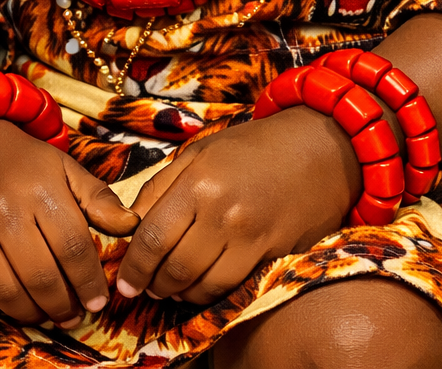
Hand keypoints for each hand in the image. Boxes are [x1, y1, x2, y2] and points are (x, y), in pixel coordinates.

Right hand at [0, 120, 138, 325]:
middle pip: (42, 277)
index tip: (99, 303)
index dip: (89, 283)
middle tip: (74, 316)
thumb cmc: (21, 162)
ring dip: (33, 314)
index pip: (73, 248)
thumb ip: (98, 197)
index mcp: (41, 188)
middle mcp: (4, 210)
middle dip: (64, 306)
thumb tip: (130, 227)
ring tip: (47, 315)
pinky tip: (10, 304)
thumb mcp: (63, 167)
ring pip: (7, 293)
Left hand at [116, 107, 359, 306]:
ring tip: (170, 287)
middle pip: (174, 268)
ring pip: (201, 286)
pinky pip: (230, 287)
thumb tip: (131, 224)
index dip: (133, 267)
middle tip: (145, 285)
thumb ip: (162, 186)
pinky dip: (208, 292)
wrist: (317, 149)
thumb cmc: (252, 147)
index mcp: (199, 181)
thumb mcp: (200, 151)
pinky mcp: (272, 255)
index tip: (124, 281)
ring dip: (179, 294)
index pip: (153, 237)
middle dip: (152, 284)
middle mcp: (223, 212)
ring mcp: (250, 237)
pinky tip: (200, 284)